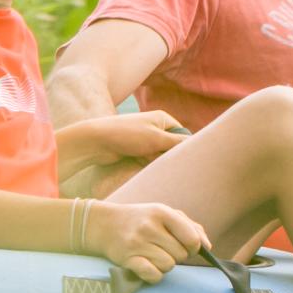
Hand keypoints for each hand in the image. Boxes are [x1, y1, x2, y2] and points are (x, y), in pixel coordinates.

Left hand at [55, 110, 188, 181]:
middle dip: (173, 157)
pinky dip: (151, 166)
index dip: (186, 148)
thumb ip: (177, 143)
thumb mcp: (156, 139)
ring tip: (165, 173)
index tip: (191, 162)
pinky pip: (149, 160)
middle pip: (172, 146)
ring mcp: (144, 139)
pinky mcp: (135, 150)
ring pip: (161, 155)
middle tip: (180, 171)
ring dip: (161, 163)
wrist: (96, 141)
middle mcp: (155, 127)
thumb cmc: (127, 135)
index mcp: (162, 119)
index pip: (183, 135)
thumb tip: (197, 145)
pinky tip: (153, 173)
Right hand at [85, 199, 209, 283]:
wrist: (103, 224)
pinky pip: (153, 275)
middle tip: (163, 249)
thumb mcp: (164, 213)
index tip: (186, 247)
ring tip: (153, 255)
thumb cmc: (141, 219)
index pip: (191, 239)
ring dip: (164, 265)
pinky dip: (154, 275)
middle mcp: (149, 227)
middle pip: (181, 255)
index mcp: (162, 212)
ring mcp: (137, 243)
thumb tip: (207, 247)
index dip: (194, 248)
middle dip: (177, 255)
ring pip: (168, 266)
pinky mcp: (127, 259)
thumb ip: (190, 226)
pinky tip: (147, 266)